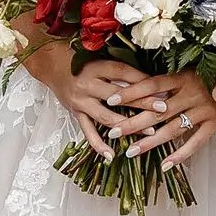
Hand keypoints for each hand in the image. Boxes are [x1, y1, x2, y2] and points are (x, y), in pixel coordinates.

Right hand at [31, 43, 167, 161]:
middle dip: (143, 103)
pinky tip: (111, 155)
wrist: (52, 66)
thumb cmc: (80, 61)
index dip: (143, 80)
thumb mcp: (100, 59)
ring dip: (128, 126)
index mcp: (97, 67)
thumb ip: (120, 70)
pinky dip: (99, 144)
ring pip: (106, 116)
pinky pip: (88, 131)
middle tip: (163, 109)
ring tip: (149, 132)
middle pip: (119, 95)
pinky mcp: (75, 113)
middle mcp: (88, 84)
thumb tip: (151, 79)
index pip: (123, 73)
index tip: (162, 87)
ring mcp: (81, 101)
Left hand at [113, 68, 215, 170]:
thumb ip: (171, 81)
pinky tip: (165, 165)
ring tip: (131, 152)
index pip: (151, 84)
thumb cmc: (215, 71)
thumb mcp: (192, 70)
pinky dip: (181, 155)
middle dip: (133, 122)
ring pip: (172, 128)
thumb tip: (140, 88)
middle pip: (157, 110)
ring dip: (150, 141)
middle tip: (113, 133)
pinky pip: (195, 142)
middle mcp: (192, 92)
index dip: (131, 92)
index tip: (110, 100)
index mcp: (183, 76)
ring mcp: (204, 109)